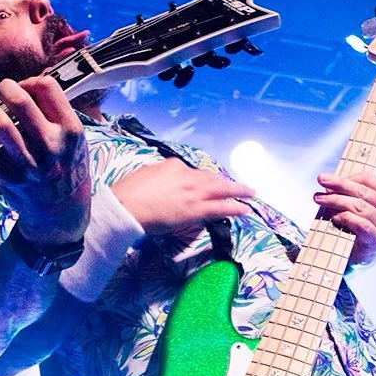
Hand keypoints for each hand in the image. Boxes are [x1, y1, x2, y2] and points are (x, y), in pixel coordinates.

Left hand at [0, 76, 89, 244]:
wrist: (61, 211)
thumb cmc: (66, 167)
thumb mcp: (74, 139)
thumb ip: (56, 112)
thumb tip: (31, 81)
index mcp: (70, 131)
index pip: (48, 88)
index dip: (31, 81)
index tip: (26, 88)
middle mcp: (50, 146)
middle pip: (21, 102)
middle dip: (6, 88)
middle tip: (2, 89)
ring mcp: (28, 163)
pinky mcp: (7, 177)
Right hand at [112, 159, 253, 235]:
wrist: (126, 207)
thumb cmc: (128, 193)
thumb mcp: (143, 176)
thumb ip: (156, 176)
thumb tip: (159, 181)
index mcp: (172, 166)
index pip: (191, 172)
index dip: (199, 180)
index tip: (202, 185)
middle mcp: (187, 175)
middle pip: (210, 178)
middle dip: (224, 182)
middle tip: (237, 185)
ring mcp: (194, 192)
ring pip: (221, 189)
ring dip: (238, 191)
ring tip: (250, 193)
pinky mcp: (197, 209)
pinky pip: (221, 207)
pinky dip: (235, 207)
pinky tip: (244, 209)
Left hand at [313, 170, 375, 265]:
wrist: (363, 252)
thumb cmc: (357, 225)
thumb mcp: (354, 205)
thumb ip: (345, 193)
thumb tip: (328, 183)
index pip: (367, 179)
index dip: (346, 177)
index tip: (326, 178)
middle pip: (361, 191)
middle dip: (338, 185)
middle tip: (320, 182)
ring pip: (359, 206)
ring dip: (336, 200)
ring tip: (319, 199)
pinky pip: (361, 224)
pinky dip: (345, 218)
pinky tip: (334, 217)